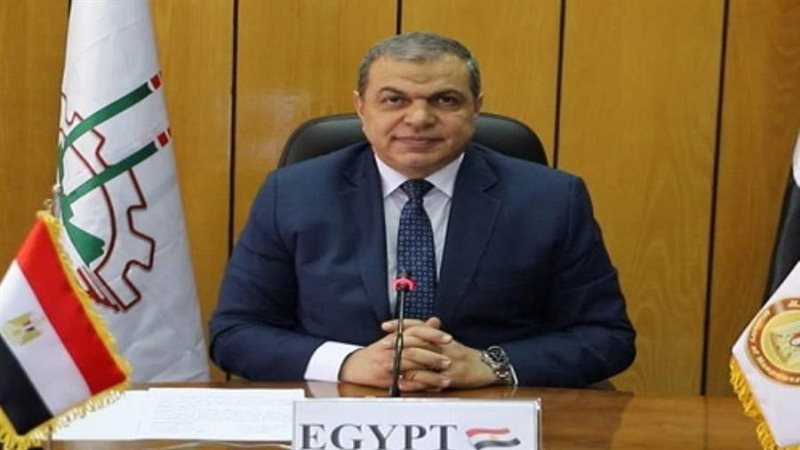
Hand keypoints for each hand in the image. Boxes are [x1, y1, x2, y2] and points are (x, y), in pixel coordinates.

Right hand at [337, 319, 449, 389]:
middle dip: (434, 354)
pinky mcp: (387, 377)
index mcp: (396, 335)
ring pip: (412, 365)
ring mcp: (389, 362)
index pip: (416, 330)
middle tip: (450, 359)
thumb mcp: (396, 336)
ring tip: (446, 375)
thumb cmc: (378, 351)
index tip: (448, 338)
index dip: (433, 334)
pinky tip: (432, 386)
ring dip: (430, 371)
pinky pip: (406, 381)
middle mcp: (392, 346)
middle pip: (416, 348)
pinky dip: (421, 384)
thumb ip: (417, 329)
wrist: (355, 366)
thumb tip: (436, 321)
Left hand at [381, 317, 496, 390]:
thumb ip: (430, 337)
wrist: (487, 368)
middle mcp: (443, 346)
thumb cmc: (465, 357)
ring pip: (422, 358)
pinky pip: (430, 379)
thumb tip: (411, 331)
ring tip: (387, 364)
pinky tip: (403, 382)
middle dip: (398, 343)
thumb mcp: (448, 344)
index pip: (418, 325)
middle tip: (382, 346)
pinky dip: (415, 380)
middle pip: (417, 340)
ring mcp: (447, 361)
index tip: (384, 326)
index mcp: (440, 337)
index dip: (401, 325)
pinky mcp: (450, 376)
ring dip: (403, 362)